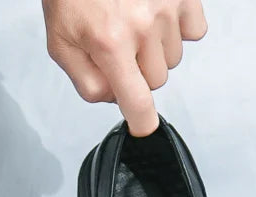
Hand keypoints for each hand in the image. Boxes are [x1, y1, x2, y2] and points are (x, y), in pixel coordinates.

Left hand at [42, 0, 207, 135]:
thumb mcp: (61, 43)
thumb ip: (86, 82)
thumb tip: (114, 99)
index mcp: (110, 43)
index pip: (138, 102)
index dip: (142, 122)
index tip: (143, 126)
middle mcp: (142, 25)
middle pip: (156, 80)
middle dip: (139, 72)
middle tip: (120, 46)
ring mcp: (167, 6)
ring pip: (173, 58)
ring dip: (156, 49)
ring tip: (134, 23)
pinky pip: (194, 31)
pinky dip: (179, 28)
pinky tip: (157, 14)